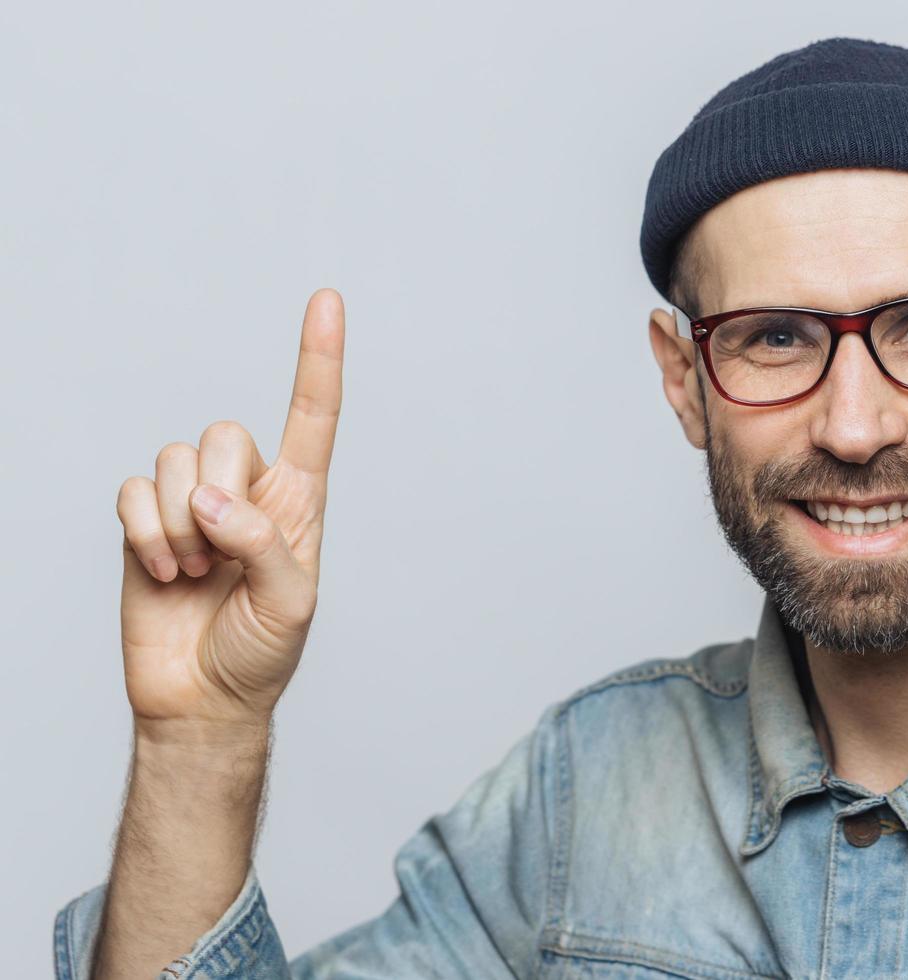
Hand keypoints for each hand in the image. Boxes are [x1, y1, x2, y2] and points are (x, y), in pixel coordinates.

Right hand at [115, 289, 344, 731]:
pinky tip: (163, 572)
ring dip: (177, 525)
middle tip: (219, 557)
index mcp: (298, 501)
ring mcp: (192, 504)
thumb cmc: (261, 653)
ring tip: (194, 574)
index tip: (327, 299)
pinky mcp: (145, 522)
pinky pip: (132, 489)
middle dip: (215, 494)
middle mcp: (247, 491)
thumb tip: (212, 499)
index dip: (318, 359)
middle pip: (223, 433)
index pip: (312, 418)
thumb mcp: (289, 604)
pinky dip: (143, 533)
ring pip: (173, 461)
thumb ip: (262, 543)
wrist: (202, 699)